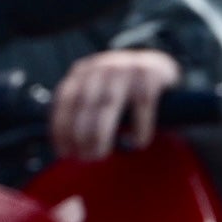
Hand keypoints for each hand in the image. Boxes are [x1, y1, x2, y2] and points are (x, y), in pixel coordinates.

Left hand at [50, 49, 183, 159]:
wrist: (159, 64)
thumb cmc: (124, 88)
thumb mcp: (98, 89)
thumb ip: (84, 108)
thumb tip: (68, 145)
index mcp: (84, 71)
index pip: (66, 100)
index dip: (62, 128)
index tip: (65, 152)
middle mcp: (103, 66)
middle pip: (86, 104)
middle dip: (81, 135)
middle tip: (85, 157)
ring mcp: (127, 67)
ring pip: (108, 103)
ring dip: (100, 133)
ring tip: (100, 154)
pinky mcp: (151, 73)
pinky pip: (143, 103)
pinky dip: (139, 126)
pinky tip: (138, 142)